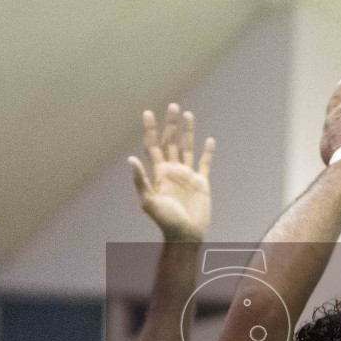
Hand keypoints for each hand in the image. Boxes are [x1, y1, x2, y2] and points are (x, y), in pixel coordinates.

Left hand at [130, 105, 214, 242]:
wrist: (185, 235)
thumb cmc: (165, 221)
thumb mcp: (149, 201)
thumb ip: (141, 180)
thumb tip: (130, 159)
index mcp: (159, 173)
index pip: (153, 146)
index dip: (150, 129)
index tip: (147, 112)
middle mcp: (172, 170)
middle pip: (171, 141)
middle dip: (171, 124)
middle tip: (172, 105)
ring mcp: (187, 175)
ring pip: (187, 147)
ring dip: (187, 132)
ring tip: (188, 115)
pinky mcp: (201, 182)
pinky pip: (204, 163)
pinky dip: (207, 152)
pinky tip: (209, 140)